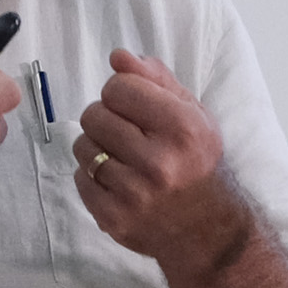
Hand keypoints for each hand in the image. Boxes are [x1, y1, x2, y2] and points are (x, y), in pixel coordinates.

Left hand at [75, 50, 255, 269]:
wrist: (208, 230)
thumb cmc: (197, 163)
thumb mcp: (192, 114)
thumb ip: (156, 80)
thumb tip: (118, 57)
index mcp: (182, 128)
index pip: (119, 87)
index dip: (122, 93)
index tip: (134, 107)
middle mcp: (159, 161)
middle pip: (94, 114)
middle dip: (106, 118)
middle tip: (126, 132)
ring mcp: (134, 193)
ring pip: (83, 145)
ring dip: (96, 145)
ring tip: (121, 156)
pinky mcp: (113, 218)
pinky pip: (79, 177)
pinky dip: (92, 175)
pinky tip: (117, 180)